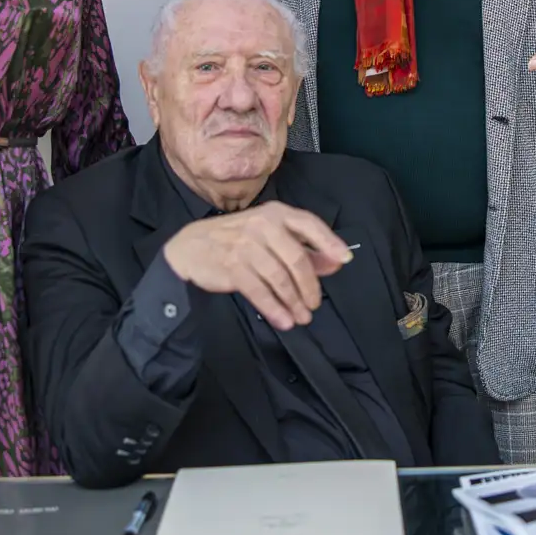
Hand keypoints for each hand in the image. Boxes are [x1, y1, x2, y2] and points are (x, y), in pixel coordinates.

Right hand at [162, 201, 354, 329]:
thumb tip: (335, 262)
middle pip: (297, 258)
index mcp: (276, 213)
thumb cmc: (236, 240)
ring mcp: (246, 245)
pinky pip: (260, 291)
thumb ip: (304, 248)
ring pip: (280, 278)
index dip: (329, 242)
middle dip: (310, 285)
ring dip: (294, 302)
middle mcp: (263, 225)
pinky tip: (284, 320)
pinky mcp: (232, 266)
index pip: (309, 224)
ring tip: (302, 317)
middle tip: (314, 304)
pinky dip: (274, 308)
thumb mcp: (270, 237)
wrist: (190, 248)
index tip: (345, 259)